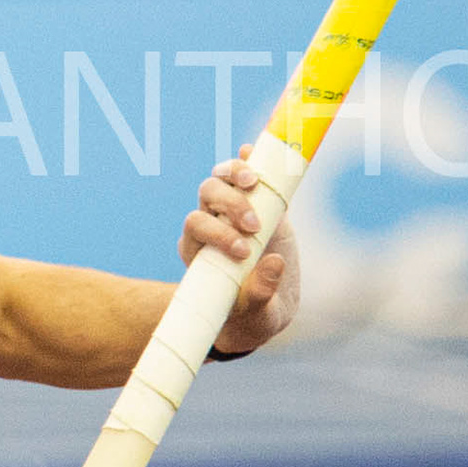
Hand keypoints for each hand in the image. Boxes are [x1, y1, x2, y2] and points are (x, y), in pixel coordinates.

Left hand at [179, 147, 300, 355]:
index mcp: (198, 250)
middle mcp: (212, 223)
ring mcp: (235, 210)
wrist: (267, 308)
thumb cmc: (254, 315)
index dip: (216, 232)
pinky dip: (252, 159)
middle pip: (207, 195)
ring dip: (237, 174)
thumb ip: (260, 295)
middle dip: (229, 204)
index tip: (243, 251)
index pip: (195, 225)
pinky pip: (252, 175)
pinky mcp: (262, 204)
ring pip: (223, 179)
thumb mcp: (258, 315)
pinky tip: (257, 151)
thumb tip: (273, 264)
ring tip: (256, 185)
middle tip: (255, 226)